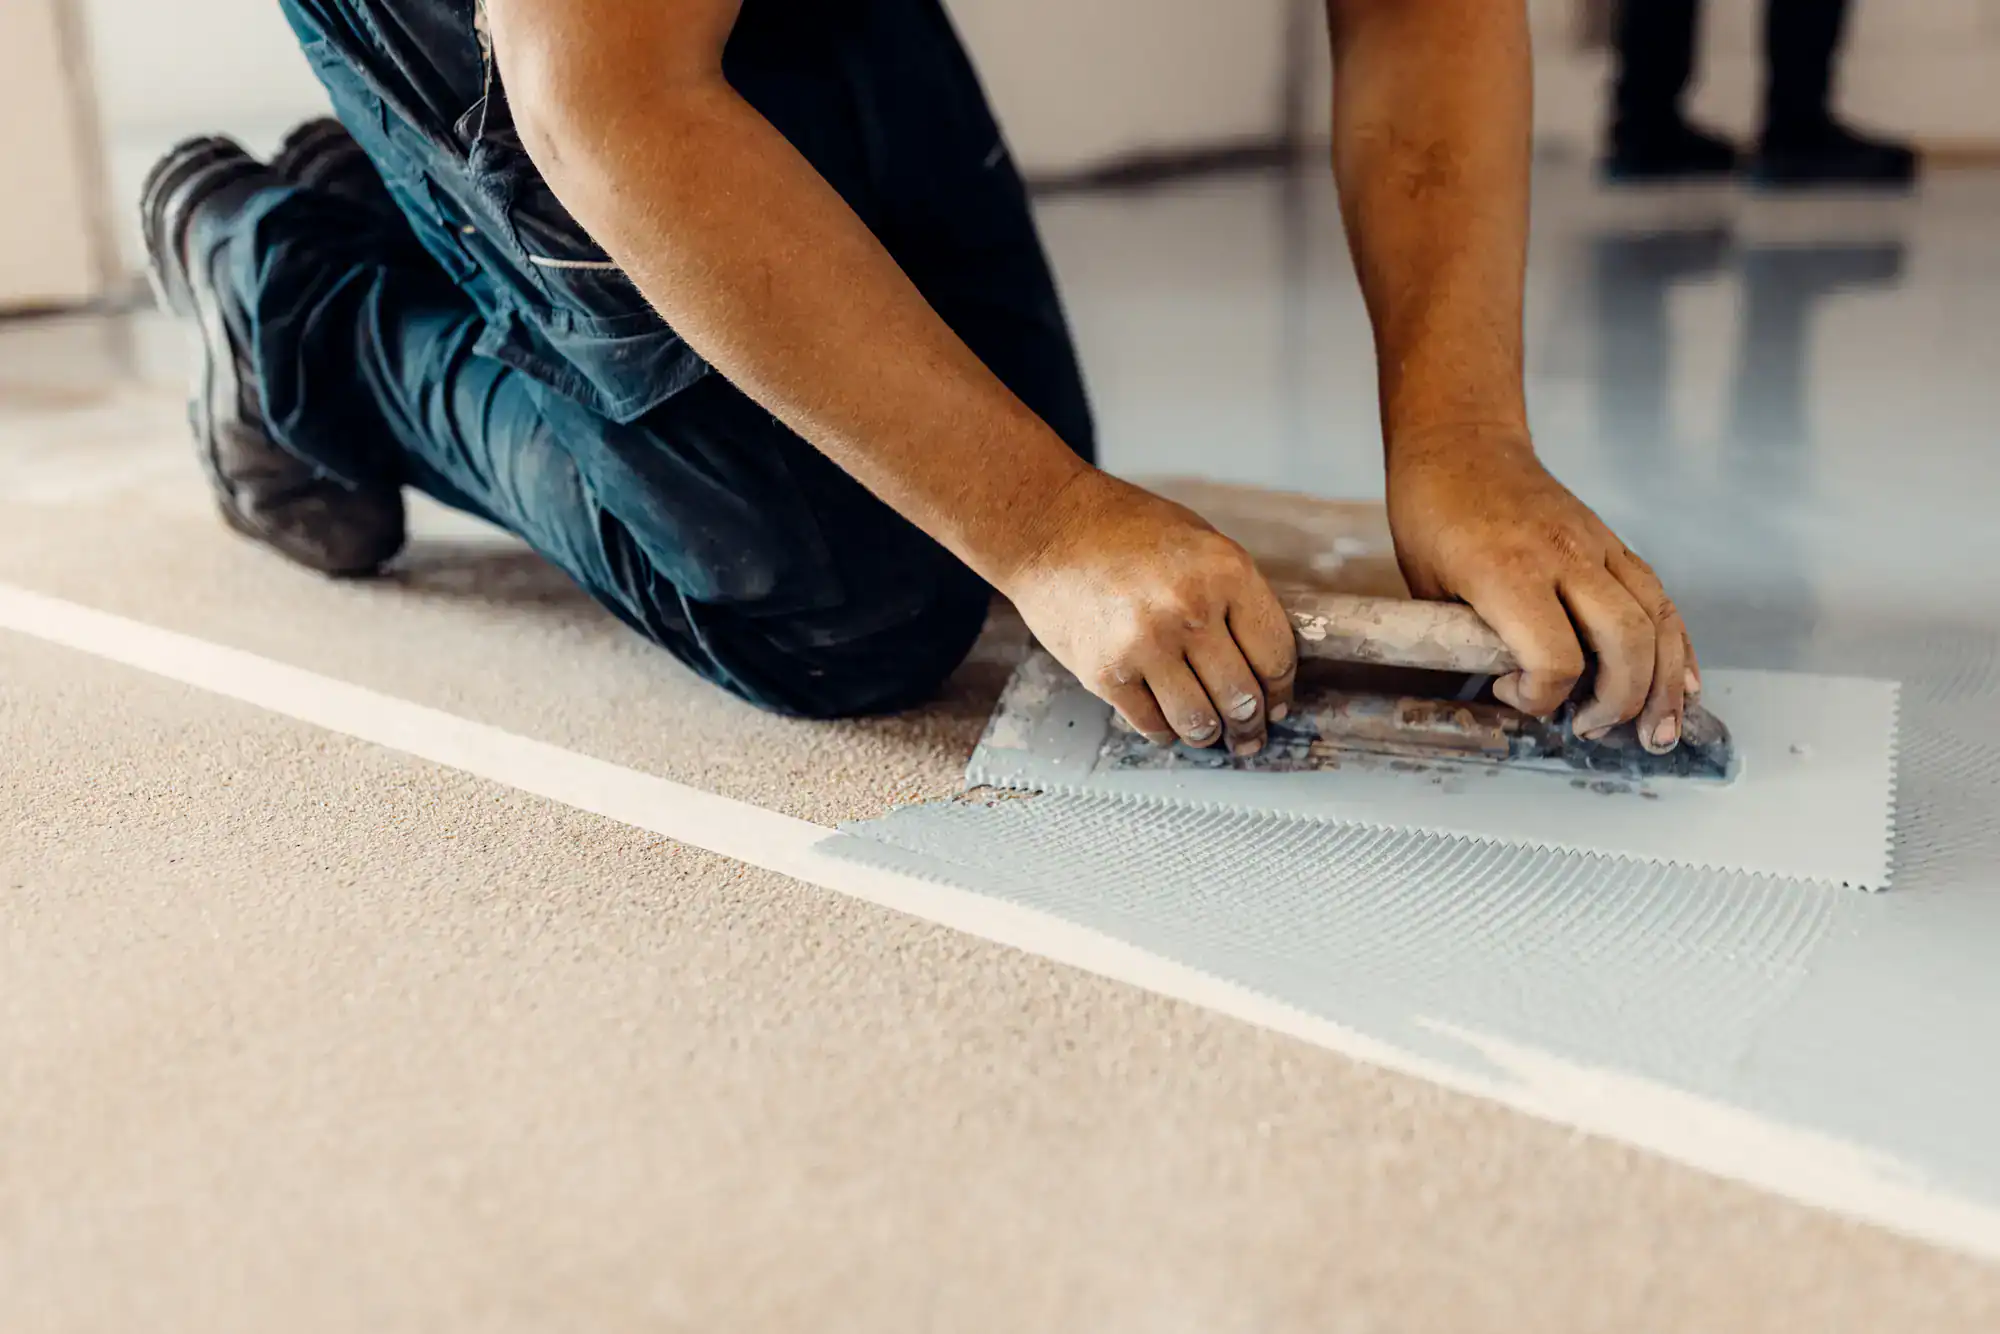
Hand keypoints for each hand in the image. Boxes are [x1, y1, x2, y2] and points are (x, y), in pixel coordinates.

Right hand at [1002, 470, 1297, 753]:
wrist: (1050, 527)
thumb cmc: (1127, 533)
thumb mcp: (1201, 546)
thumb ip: (1236, 600)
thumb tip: (1266, 670)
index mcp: (1225, 572)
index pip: (1275, 655)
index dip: (1281, 690)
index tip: (1277, 704)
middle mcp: (1189, 610)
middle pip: (1242, 697)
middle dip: (1250, 726)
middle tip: (1248, 736)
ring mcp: (1145, 644)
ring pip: (1199, 723)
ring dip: (1208, 735)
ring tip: (1207, 731)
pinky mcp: (1105, 673)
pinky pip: (1152, 725)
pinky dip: (1164, 731)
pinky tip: (1166, 719)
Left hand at [1386, 427, 1697, 752]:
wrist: (1462, 444)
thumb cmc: (1433, 516)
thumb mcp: (1428, 587)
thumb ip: (1466, 640)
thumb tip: (1500, 694)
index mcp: (1508, 571)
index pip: (1554, 657)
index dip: (1538, 695)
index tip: (1507, 692)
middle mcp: (1565, 557)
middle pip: (1625, 642)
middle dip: (1619, 701)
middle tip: (1592, 730)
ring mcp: (1597, 546)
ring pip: (1656, 621)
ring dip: (1665, 685)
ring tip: (1658, 732)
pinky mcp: (1614, 544)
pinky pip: (1658, 598)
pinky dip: (1676, 645)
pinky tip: (1681, 684)